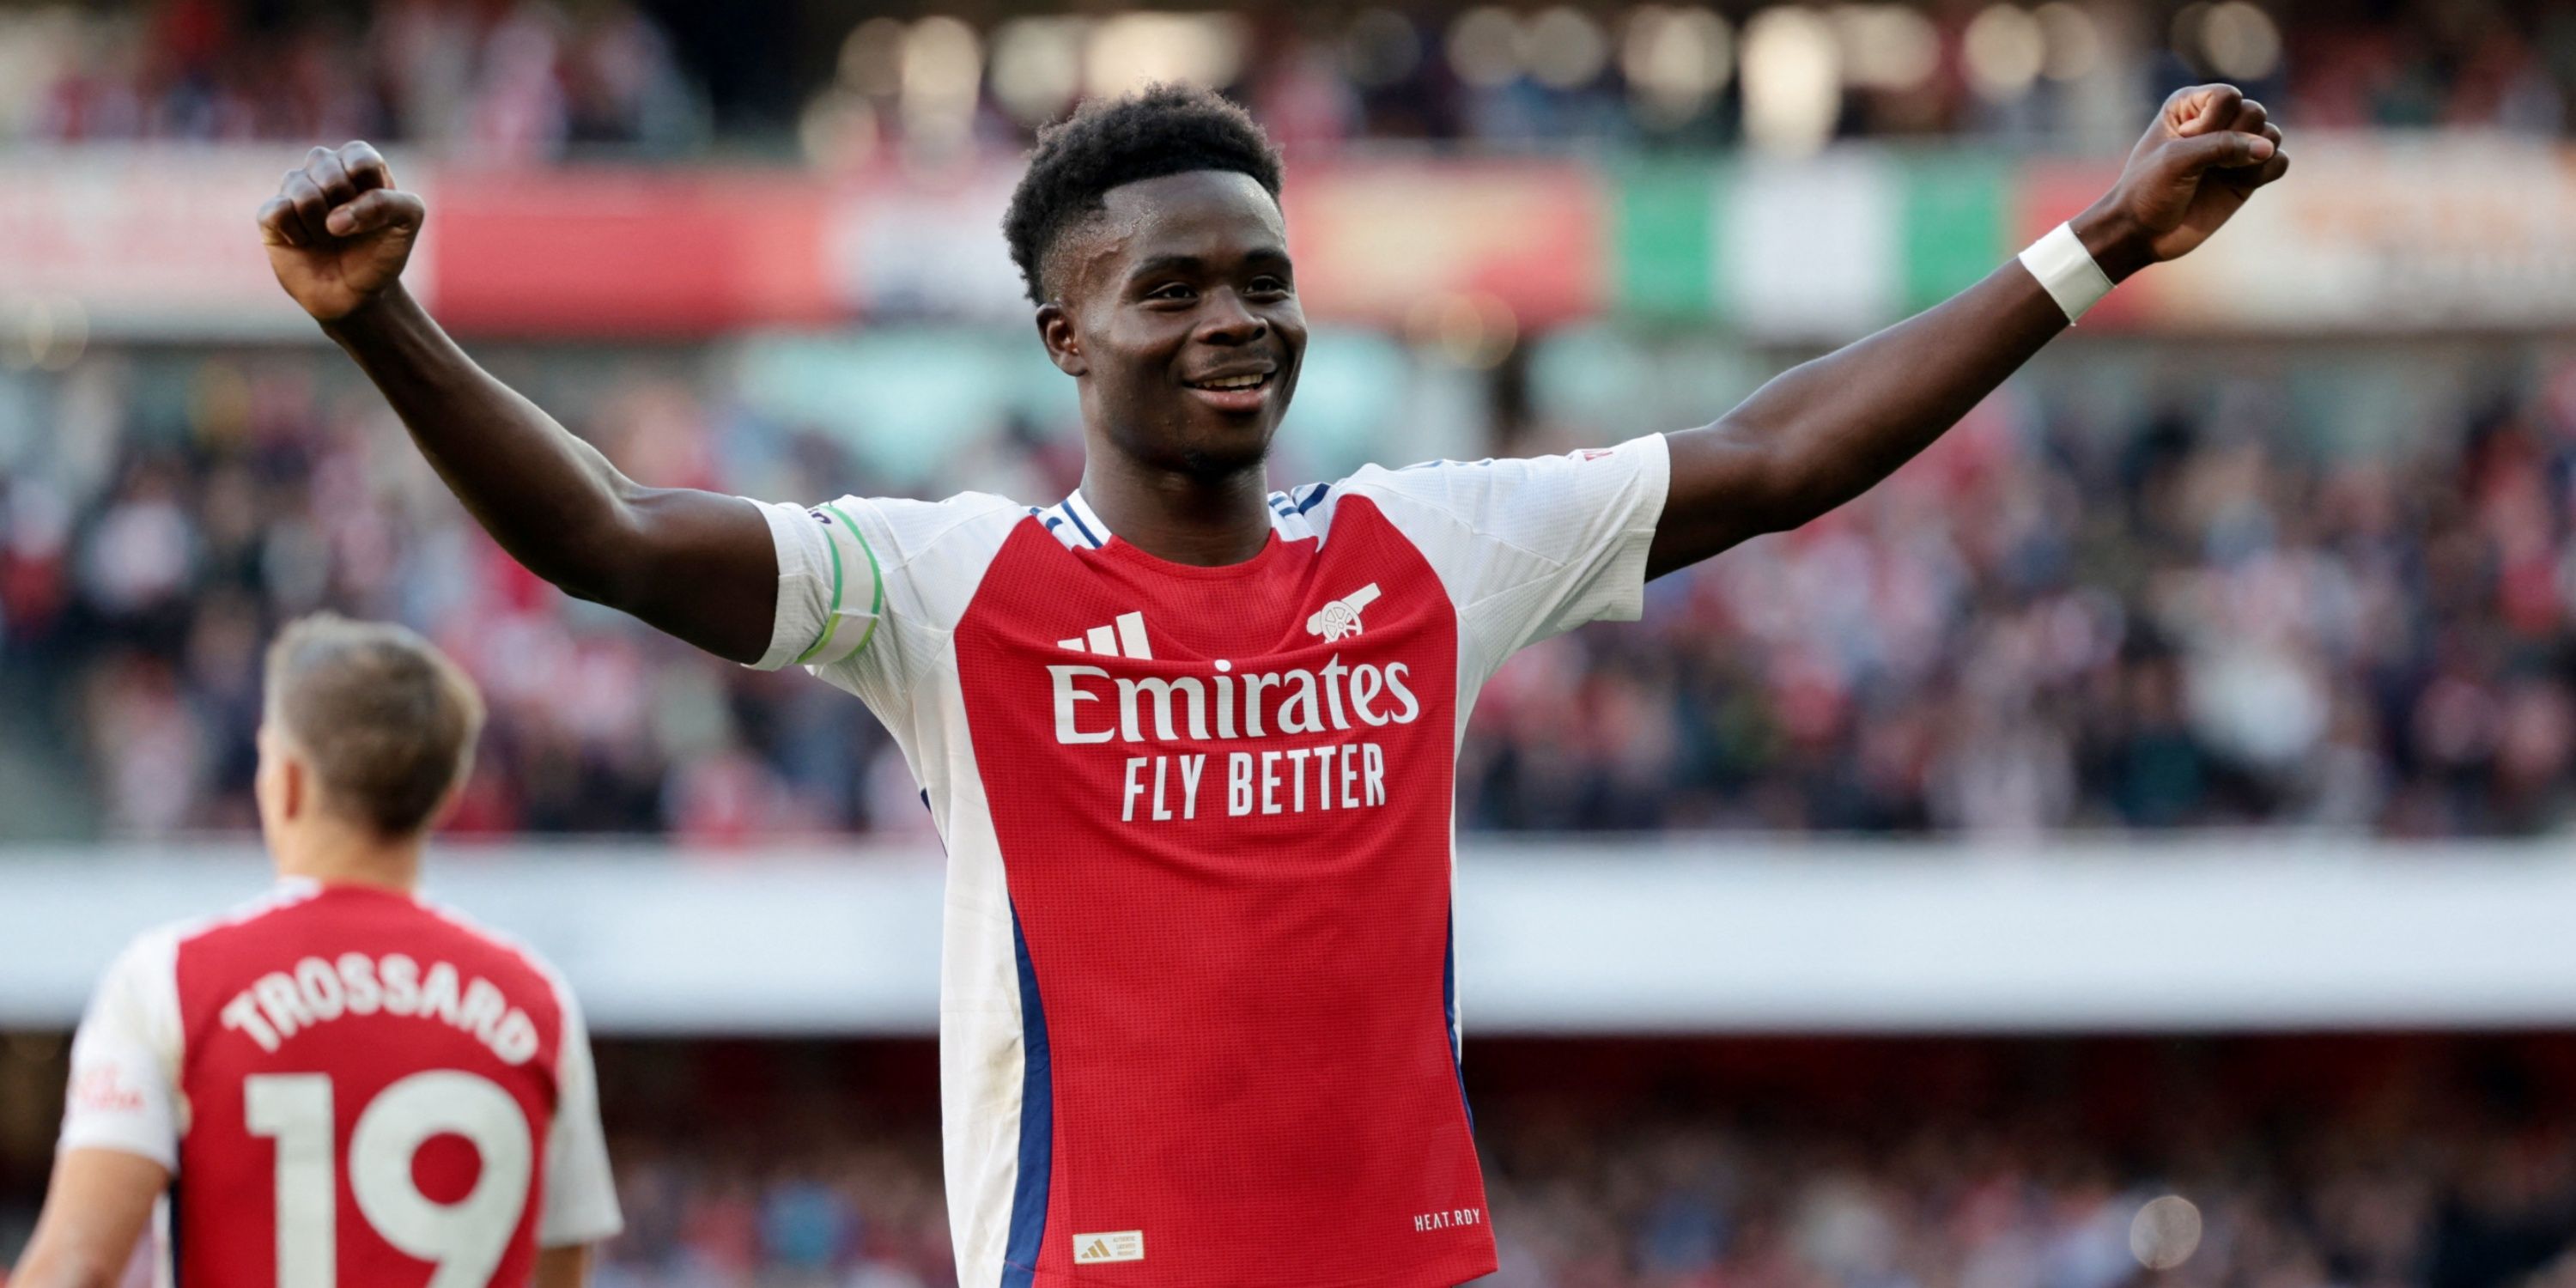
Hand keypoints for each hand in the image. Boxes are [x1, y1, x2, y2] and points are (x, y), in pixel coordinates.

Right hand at [257, 142, 424, 321]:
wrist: (358, 294)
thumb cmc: (382, 252)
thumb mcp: (406, 222)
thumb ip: (388, 202)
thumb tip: (335, 220)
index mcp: (358, 164)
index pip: (358, 154)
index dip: (366, 185)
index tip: (378, 212)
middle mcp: (323, 170)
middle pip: (324, 163)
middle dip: (344, 203)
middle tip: (350, 227)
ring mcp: (294, 190)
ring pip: (300, 188)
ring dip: (321, 224)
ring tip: (327, 237)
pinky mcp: (270, 215)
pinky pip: (277, 212)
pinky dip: (297, 234)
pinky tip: (303, 242)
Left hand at [2074, 85, 2288, 280]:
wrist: (2142, 233)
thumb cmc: (2147, 190)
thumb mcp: (2177, 160)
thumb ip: (2222, 146)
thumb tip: (2268, 148)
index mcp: (2189, 105)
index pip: (2228, 97)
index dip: (2213, 122)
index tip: (2184, 143)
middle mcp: (2215, 121)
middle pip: (2254, 112)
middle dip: (2235, 139)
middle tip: (2205, 166)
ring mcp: (2234, 149)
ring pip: (2271, 134)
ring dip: (2254, 155)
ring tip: (2224, 174)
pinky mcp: (2247, 175)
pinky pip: (2279, 162)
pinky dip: (2269, 170)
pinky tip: (2244, 183)